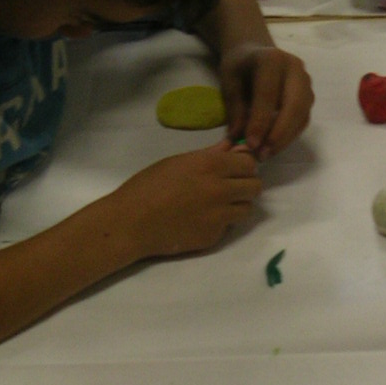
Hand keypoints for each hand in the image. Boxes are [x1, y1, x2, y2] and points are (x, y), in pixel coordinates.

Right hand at [109, 141, 261, 259]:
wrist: (131, 223)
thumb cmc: (147, 186)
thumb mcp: (177, 162)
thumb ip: (209, 155)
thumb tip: (233, 148)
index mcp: (211, 165)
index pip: (250, 163)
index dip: (243, 166)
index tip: (234, 170)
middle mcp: (221, 189)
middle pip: (255, 186)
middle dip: (245, 185)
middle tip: (229, 188)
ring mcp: (220, 216)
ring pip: (247, 208)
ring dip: (237, 205)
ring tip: (217, 205)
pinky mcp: (214, 236)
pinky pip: (228, 226)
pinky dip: (220, 223)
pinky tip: (200, 220)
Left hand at [219, 42, 313, 159]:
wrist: (254, 51)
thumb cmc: (239, 66)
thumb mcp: (229, 82)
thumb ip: (235, 110)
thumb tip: (236, 140)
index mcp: (271, 59)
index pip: (268, 94)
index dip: (260, 121)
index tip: (250, 144)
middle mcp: (295, 69)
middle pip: (294, 105)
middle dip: (278, 133)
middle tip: (262, 154)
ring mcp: (306, 82)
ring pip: (302, 115)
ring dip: (285, 138)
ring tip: (266, 154)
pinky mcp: (308, 96)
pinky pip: (303, 120)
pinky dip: (289, 136)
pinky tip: (274, 146)